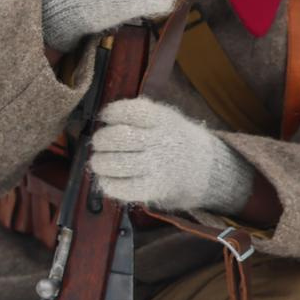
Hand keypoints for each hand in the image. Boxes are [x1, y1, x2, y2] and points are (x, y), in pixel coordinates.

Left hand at [89, 97, 255, 214]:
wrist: (200, 165)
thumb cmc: (170, 138)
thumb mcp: (163, 117)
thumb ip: (137, 114)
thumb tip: (103, 118)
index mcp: (162, 119)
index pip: (132, 111)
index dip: (112, 112)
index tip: (106, 116)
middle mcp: (160, 142)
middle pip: (119, 137)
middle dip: (101, 139)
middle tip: (99, 143)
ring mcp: (157, 166)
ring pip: (117, 163)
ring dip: (99, 162)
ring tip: (98, 161)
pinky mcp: (153, 188)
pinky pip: (123, 187)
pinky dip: (107, 182)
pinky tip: (105, 178)